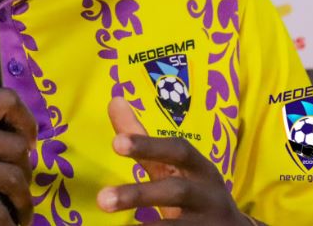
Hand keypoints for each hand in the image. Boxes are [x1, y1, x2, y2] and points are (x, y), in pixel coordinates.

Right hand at [0, 88, 36, 225]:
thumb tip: (21, 135)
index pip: (4, 99)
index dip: (26, 120)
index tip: (28, 142)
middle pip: (15, 144)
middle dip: (25, 170)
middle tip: (19, 185)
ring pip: (13, 176)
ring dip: (23, 199)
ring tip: (19, 209)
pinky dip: (8, 222)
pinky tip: (6, 225)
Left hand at [96, 97, 255, 224]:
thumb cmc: (194, 191)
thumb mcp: (173, 166)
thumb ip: (143, 141)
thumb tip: (115, 100)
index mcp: (200, 168)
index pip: (178, 150)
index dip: (149, 145)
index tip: (116, 143)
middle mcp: (209, 194)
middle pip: (177, 191)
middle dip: (139, 194)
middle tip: (102, 199)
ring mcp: (211, 222)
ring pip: (180, 224)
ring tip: (116, 224)